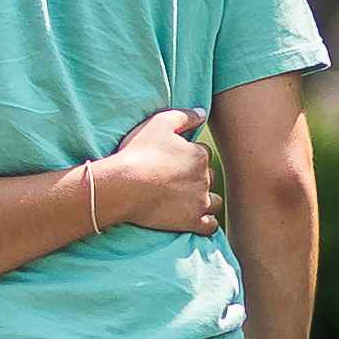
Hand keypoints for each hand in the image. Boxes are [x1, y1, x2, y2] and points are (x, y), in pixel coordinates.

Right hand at [88, 105, 221, 239]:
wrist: (125, 185)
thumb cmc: (139, 152)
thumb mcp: (159, 123)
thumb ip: (184, 116)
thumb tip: (202, 112)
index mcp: (199, 155)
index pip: (203, 154)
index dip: (188, 156)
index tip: (172, 161)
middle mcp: (204, 178)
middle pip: (209, 177)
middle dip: (197, 178)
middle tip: (175, 180)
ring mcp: (200, 201)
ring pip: (214, 201)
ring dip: (205, 200)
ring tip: (188, 201)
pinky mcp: (192, 221)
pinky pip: (209, 226)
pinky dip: (205, 223)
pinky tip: (195, 220)